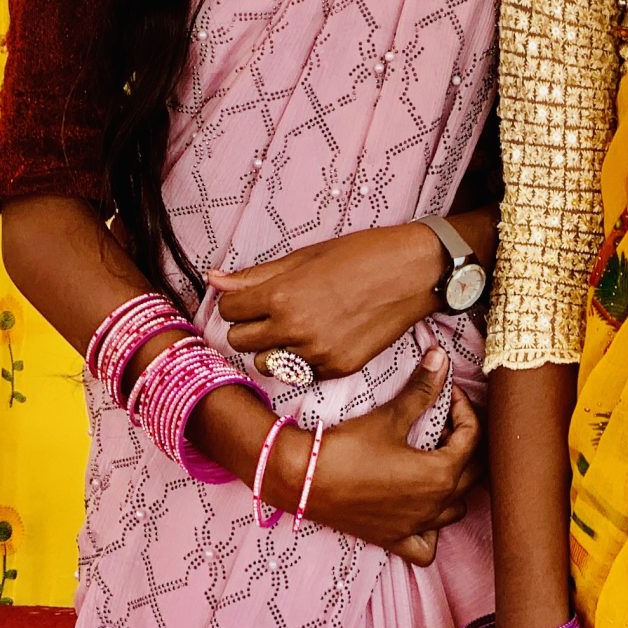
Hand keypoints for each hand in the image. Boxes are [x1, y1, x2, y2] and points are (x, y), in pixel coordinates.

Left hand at [212, 222, 445, 381]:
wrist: (412, 273)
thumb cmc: (359, 255)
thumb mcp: (304, 257)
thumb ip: (256, 275)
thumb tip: (215, 279)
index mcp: (282, 296)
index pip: (230, 310)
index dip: (237, 301)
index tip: (249, 296)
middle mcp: (295, 329)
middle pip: (240, 342)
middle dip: (248, 326)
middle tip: (268, 311)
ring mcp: (317, 354)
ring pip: (266, 364)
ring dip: (271, 348)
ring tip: (292, 327)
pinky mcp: (338, 369)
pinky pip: (300, 372)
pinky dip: (302, 358)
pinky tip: (319, 335)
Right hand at [281, 348, 483, 566]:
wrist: (307, 479)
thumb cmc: (349, 447)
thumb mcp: (390, 416)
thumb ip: (422, 389)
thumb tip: (441, 357)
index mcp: (441, 474)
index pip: (472, 438)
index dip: (464, 409)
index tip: (448, 393)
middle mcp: (436, 506)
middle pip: (472, 473)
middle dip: (464, 442)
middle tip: (444, 421)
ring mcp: (417, 527)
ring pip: (456, 509)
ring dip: (454, 482)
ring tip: (435, 457)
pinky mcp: (395, 540)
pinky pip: (427, 546)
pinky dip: (431, 530)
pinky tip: (420, 509)